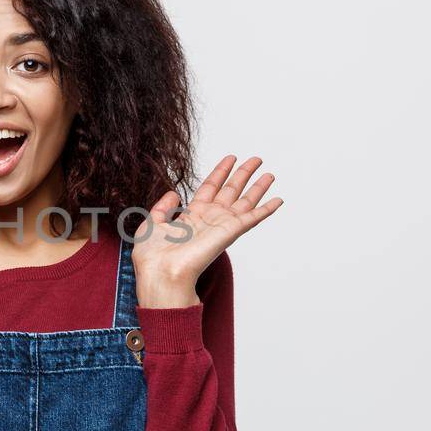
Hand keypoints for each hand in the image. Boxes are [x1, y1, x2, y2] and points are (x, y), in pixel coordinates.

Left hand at [131, 155, 283, 307]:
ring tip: (269, 174)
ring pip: (245, 201)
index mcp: (192, 215)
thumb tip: (173, 193)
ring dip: (258, 187)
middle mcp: (210, 219)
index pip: (210, 187)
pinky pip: (252, 218)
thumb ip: (163, 207)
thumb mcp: (153, 223)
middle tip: (256, 159)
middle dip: (243, 173)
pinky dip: (267, 209)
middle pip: (231, 190)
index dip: (221, 171)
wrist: (161, 272)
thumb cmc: (153, 256)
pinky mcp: (230, 232)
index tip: (231, 158)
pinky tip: (278, 200)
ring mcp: (222, 225)